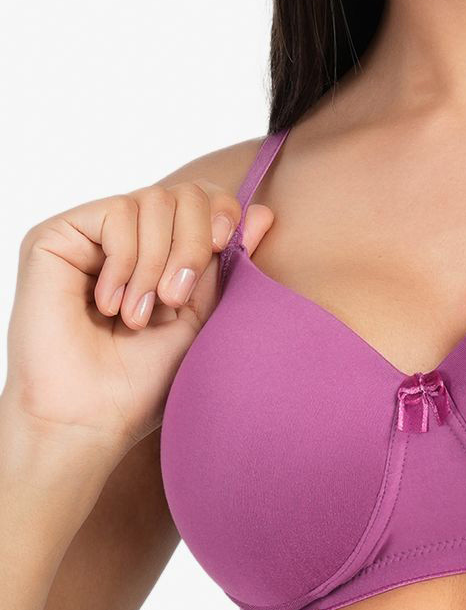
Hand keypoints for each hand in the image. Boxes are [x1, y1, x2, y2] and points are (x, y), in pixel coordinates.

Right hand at [4, 179, 274, 457]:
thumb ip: (228, 263)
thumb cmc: (144, 378)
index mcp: (162, 248)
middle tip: (175, 298)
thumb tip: (265, 213)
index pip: (204, 197)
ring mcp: (91, 232)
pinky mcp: (55, 236)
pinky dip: (125, 261)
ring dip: (155, 263)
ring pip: (153, 200)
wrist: (90, 417)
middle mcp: (127, 233)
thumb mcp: (202, 313)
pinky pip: (116, 214)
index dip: (223, 211)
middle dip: (192, 243)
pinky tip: (108, 304)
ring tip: (138, 315)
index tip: (225, 245)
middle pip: (185, 192)